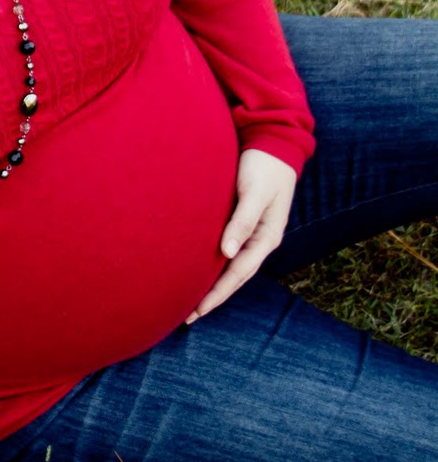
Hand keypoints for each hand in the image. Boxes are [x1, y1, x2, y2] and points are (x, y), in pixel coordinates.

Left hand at [185, 148, 296, 323]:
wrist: (274, 143)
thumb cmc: (264, 166)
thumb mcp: (255, 192)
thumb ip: (242, 221)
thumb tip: (227, 253)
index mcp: (266, 237)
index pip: (238, 273)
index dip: (218, 293)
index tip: (197, 310)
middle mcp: (259, 240)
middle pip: (234, 276)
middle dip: (213, 297)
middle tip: (187, 318)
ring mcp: (252, 233)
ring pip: (230, 265)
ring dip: (213, 283)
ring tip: (190, 301)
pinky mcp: (242, 222)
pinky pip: (227, 250)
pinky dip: (214, 264)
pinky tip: (199, 270)